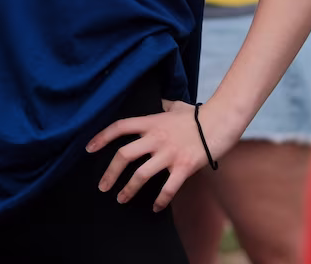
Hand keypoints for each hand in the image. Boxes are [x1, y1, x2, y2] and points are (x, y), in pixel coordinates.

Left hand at [86, 100, 226, 211]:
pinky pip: (168, 188)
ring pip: (141, 174)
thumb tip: (158, 102)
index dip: (102, 137)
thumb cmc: (199, 114)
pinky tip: (156, 208)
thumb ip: (163, 106)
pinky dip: (160, 200)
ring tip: (120, 199)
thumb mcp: (176, 106)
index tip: (88, 148)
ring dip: (128, 189)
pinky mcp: (184, 166)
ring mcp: (170, 153)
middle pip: (124, 155)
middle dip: (110, 173)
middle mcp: (156, 138)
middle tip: (102, 186)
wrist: (222, 120)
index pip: (120, 127)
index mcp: (152, 122)